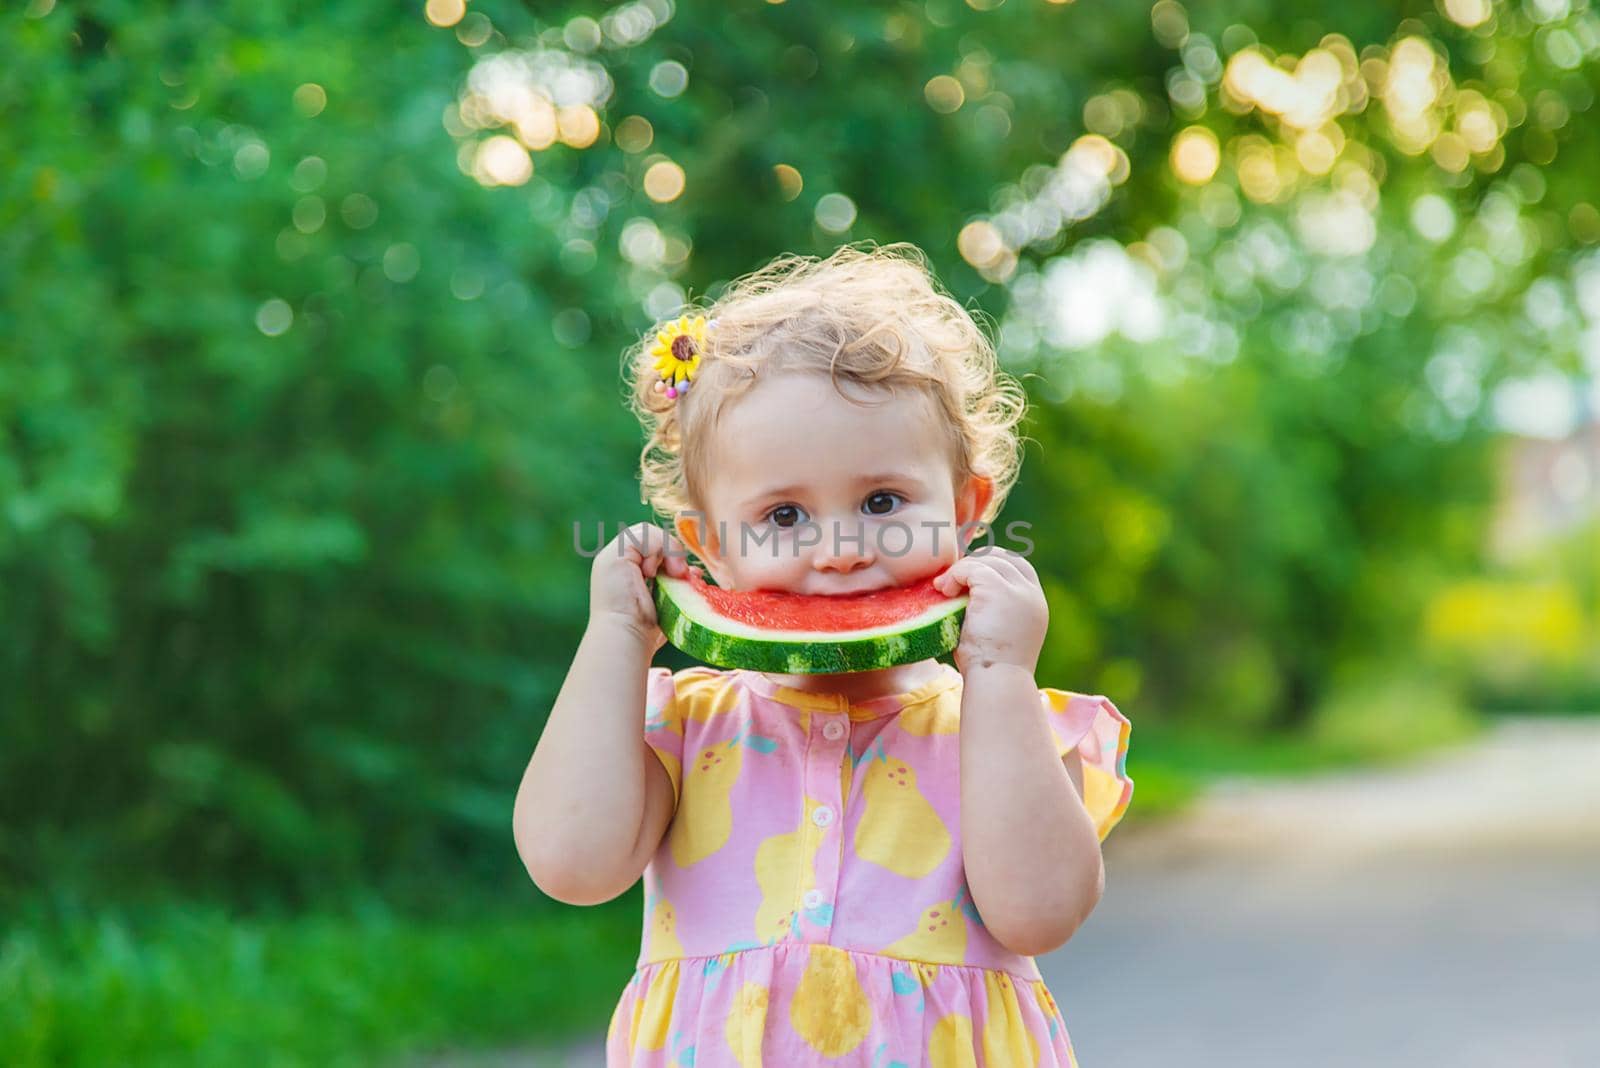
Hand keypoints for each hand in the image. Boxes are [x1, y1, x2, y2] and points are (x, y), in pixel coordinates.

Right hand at [589, 521, 693, 650]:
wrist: (626, 638)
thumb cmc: (644, 631)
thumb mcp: (665, 604)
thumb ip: (676, 586)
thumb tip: (695, 572)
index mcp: (626, 572)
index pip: (652, 548)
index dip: (671, 555)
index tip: (683, 574)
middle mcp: (617, 561)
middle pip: (650, 537)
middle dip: (671, 551)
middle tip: (680, 573)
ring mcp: (613, 556)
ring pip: (648, 532)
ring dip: (667, 550)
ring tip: (672, 572)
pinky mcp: (615, 554)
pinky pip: (643, 534)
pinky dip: (656, 549)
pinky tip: (653, 573)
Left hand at [931, 547, 1047, 673]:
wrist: (997, 680)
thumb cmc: (991, 668)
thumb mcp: (1000, 634)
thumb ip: (994, 611)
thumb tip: (966, 595)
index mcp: (1035, 604)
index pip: (1018, 567)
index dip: (993, 564)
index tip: (969, 577)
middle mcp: (1031, 594)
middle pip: (1003, 558)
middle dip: (976, 562)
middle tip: (952, 580)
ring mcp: (1017, 590)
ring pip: (985, 561)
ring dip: (960, 571)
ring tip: (944, 589)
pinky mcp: (998, 589)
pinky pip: (971, 568)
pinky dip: (954, 575)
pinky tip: (944, 591)